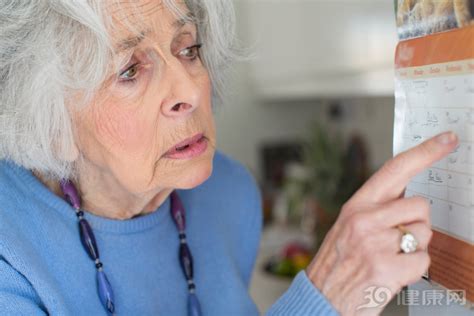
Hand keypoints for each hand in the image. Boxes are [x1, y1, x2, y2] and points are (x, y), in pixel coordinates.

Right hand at [305, 131, 457, 314]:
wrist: (322, 298)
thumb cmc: (338, 262)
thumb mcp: (349, 226)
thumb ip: (377, 209)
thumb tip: (410, 198)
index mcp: (356, 206)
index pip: (395, 169)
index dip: (425, 152)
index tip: (447, 139)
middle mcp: (364, 220)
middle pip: (420, 206)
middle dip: (417, 223)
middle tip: (396, 239)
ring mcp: (375, 244)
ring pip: (425, 234)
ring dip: (414, 248)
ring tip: (389, 257)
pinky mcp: (387, 268)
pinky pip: (423, 260)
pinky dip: (414, 269)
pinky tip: (392, 273)